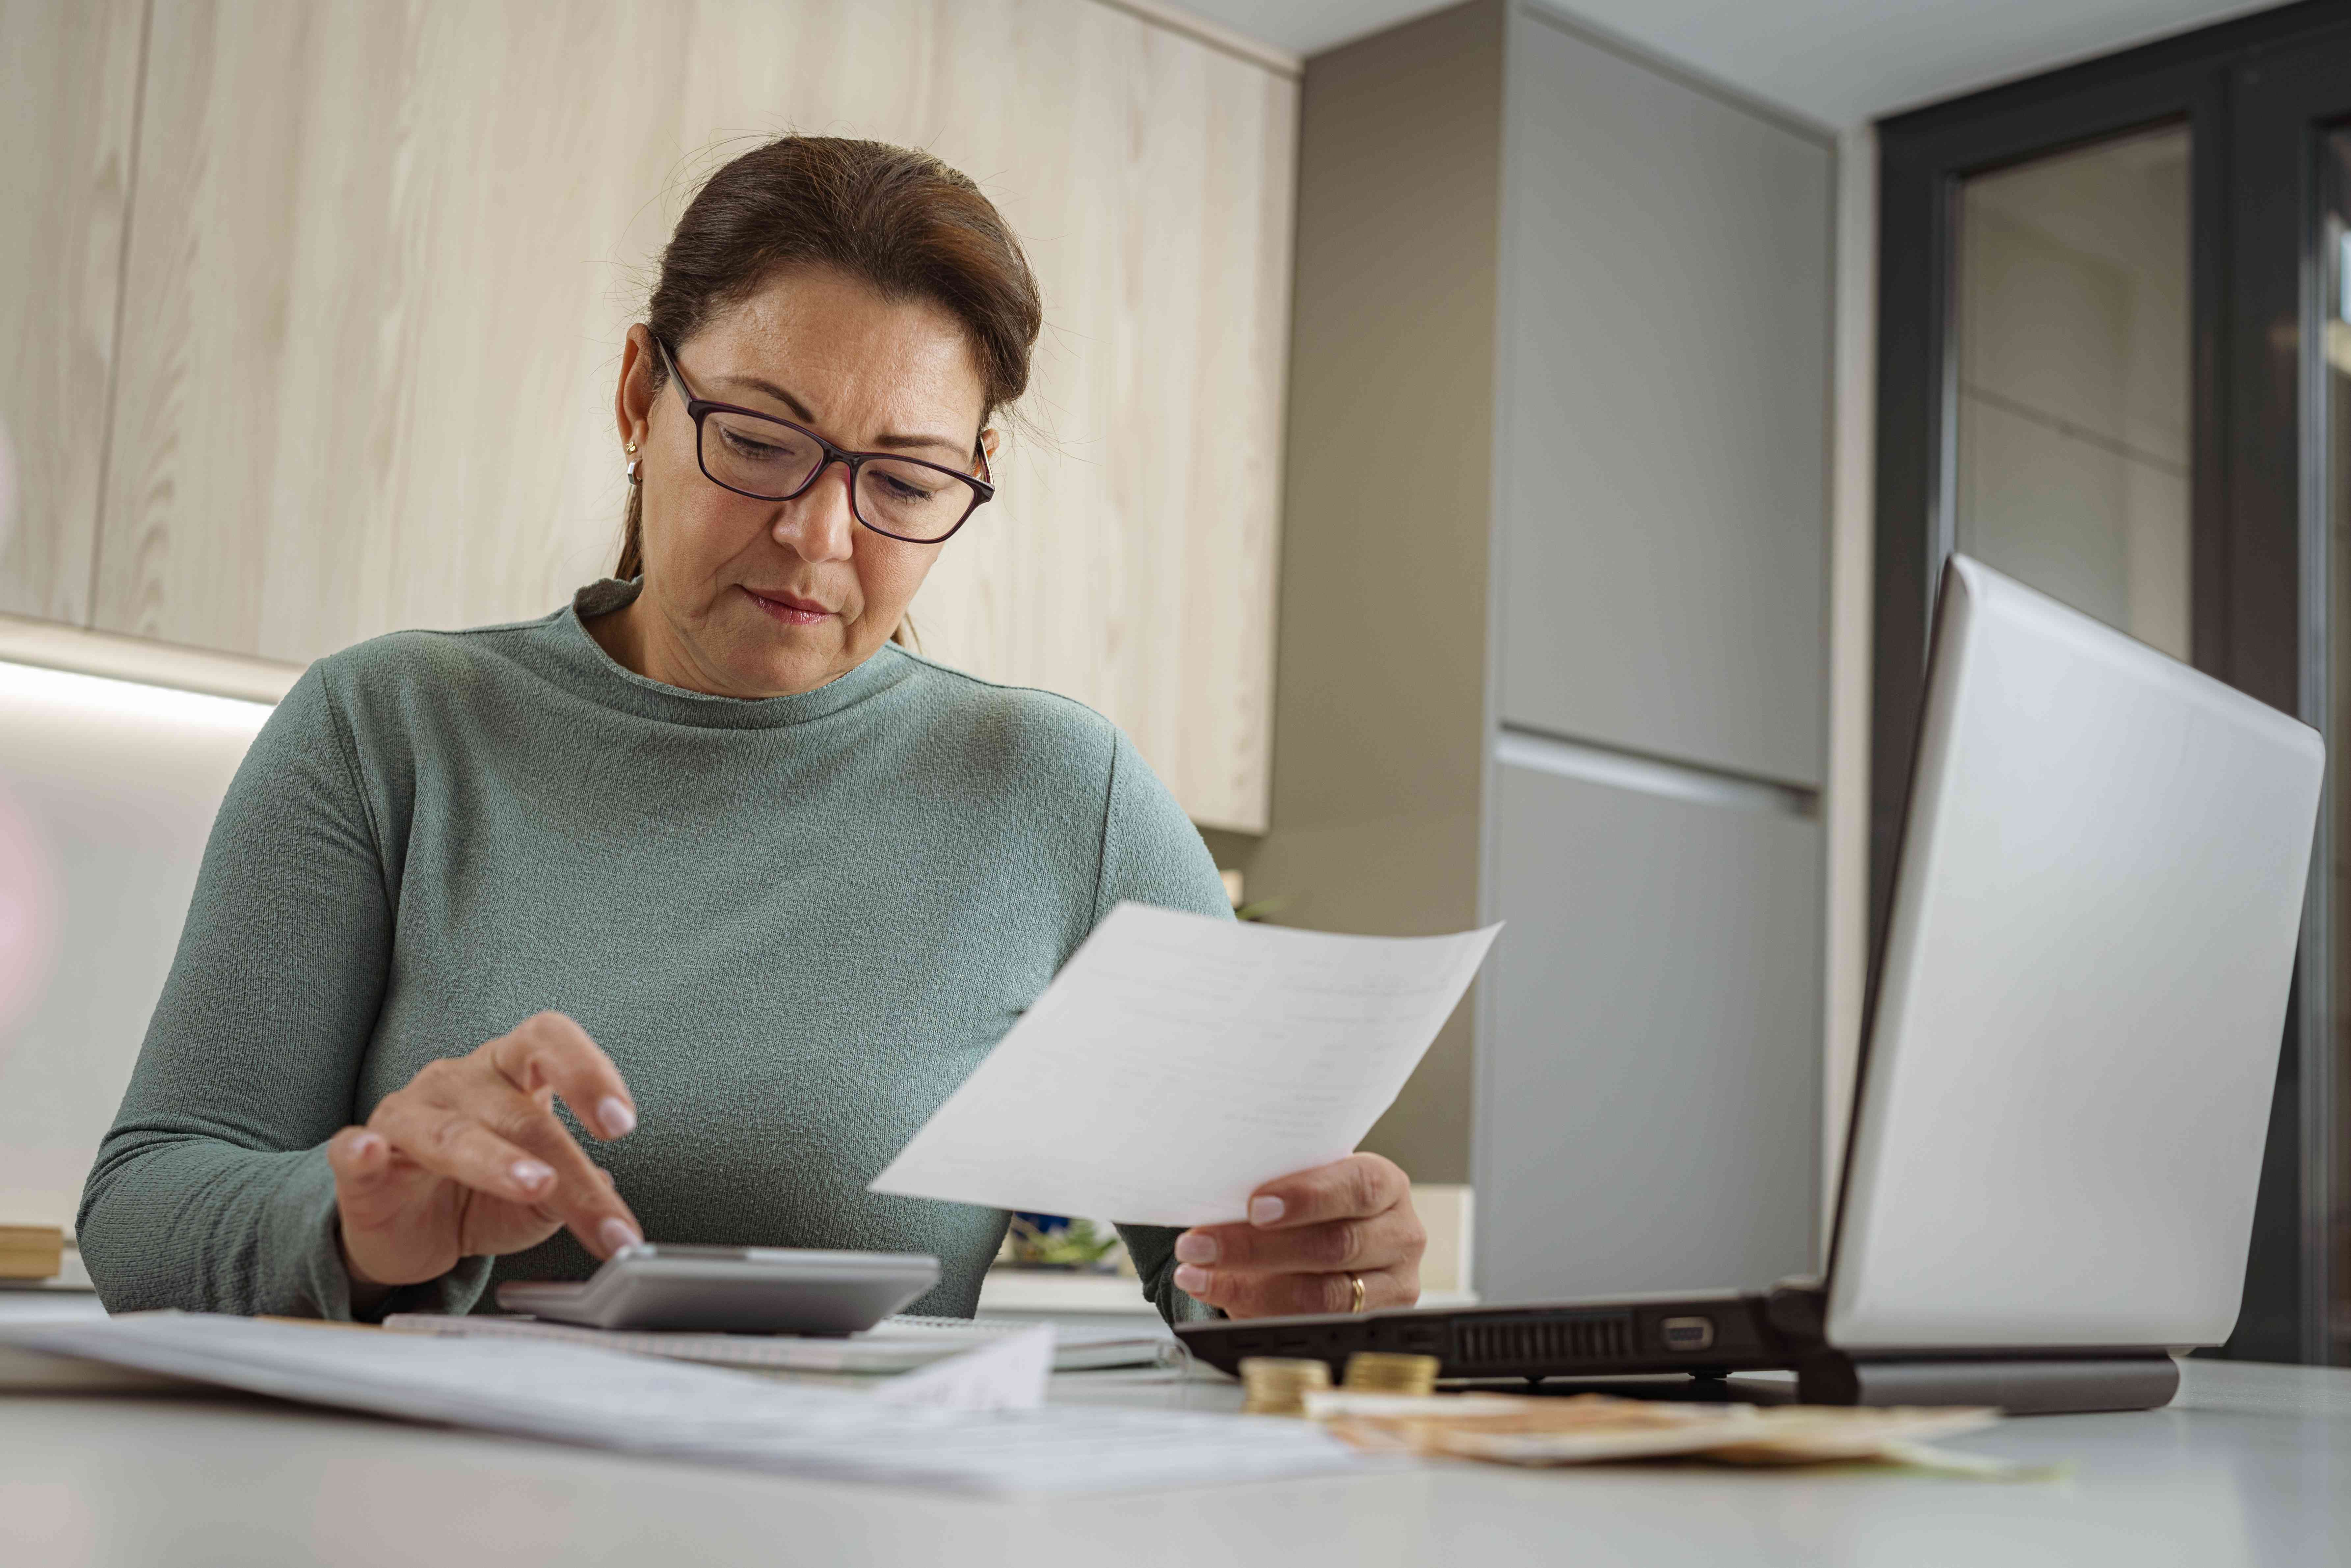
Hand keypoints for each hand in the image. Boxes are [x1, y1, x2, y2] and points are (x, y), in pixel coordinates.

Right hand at [326, 1012, 643, 1300]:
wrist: (407, 1229)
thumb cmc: (481, 1195)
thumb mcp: (538, 1199)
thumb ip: (573, 1193)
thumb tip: (612, 1199)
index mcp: (509, 1073)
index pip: (550, 1043)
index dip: (589, 1072)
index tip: (623, 1122)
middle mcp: (458, 1082)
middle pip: (518, 1111)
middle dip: (566, 1163)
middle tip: (600, 1203)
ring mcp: (406, 1117)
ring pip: (451, 1133)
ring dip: (496, 1160)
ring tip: (535, 1186)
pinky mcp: (361, 1161)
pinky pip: (355, 1149)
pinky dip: (361, 1151)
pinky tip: (370, 1152)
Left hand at [1169, 1153, 1423, 1317]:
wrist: (1335, 1235)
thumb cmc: (1314, 1203)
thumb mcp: (1303, 1183)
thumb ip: (1275, 1188)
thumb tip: (1216, 1200)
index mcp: (1386, 1184)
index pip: (1357, 1187)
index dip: (1307, 1197)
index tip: (1254, 1206)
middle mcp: (1400, 1235)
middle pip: (1333, 1246)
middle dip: (1257, 1247)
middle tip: (1199, 1245)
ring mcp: (1392, 1286)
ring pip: (1323, 1296)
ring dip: (1249, 1287)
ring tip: (1199, 1275)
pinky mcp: (1370, 1325)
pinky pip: (1313, 1326)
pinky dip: (1260, 1314)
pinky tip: (1223, 1298)